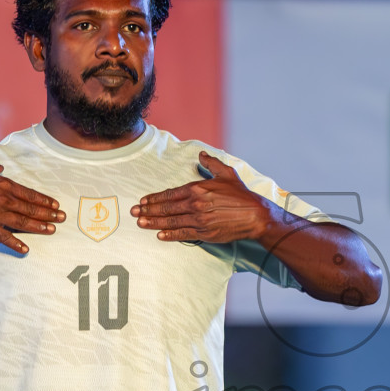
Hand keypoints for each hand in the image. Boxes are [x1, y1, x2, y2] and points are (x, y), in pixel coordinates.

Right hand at [0, 157, 63, 253]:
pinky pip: (6, 238)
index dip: (44, 200)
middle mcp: (5, 200)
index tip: (55, 205)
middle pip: (31, 209)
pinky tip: (26, 249)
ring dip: (40, 227)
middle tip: (62, 219)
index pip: (29, 194)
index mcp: (3, 185)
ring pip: (24, 223)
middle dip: (49, 214)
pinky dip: (16, 244)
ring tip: (53, 230)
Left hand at [131, 152, 278, 242]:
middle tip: (134, 212)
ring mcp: (199, 220)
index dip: (155, 198)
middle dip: (148, 210)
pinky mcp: (205, 233)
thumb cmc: (241, 195)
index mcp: (198, 188)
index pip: (170, 194)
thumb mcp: (227, 173)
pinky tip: (160, 235)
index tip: (143, 200)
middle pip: (166, 208)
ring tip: (140, 223)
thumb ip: (211, 163)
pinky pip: (183, 234)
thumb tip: (201, 155)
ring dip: (153, 222)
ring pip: (171, 221)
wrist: (255, 216)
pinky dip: (170, 235)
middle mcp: (195, 204)